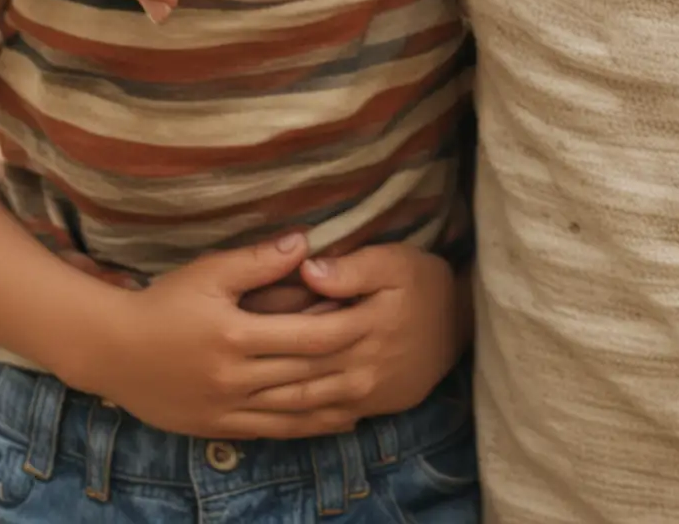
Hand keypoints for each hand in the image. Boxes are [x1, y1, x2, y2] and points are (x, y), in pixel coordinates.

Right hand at [82, 233, 372, 438]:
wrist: (110, 350)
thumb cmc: (163, 302)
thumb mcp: (209, 273)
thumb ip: (259, 261)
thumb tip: (307, 241)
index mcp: (236, 336)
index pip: (307, 336)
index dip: (345, 326)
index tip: (375, 314)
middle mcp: (234, 377)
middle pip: (306, 374)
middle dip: (348, 363)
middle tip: (385, 351)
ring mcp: (225, 407)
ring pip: (293, 409)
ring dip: (336, 401)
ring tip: (374, 389)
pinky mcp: (217, 427)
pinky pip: (271, 432)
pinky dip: (307, 427)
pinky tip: (336, 420)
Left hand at [241, 245, 464, 422]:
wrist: (461, 323)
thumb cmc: (425, 283)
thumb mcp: (396, 261)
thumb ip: (354, 266)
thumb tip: (308, 267)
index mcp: (365, 323)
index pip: (304, 327)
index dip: (268, 323)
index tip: (234, 313)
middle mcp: (361, 365)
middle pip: (296, 368)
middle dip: (256, 364)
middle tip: (218, 354)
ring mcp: (362, 392)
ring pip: (302, 399)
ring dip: (264, 395)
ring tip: (230, 382)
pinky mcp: (366, 407)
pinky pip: (319, 418)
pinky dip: (289, 415)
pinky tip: (264, 407)